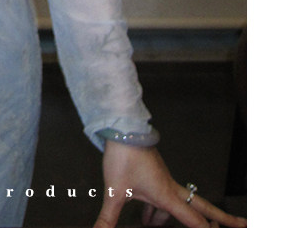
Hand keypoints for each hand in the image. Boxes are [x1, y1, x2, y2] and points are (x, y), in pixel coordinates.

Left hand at [93, 141, 246, 227]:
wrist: (120, 129)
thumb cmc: (122, 156)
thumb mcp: (114, 190)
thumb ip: (107, 218)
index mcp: (166, 194)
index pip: (195, 220)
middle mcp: (170, 187)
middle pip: (202, 207)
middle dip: (221, 218)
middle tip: (241, 224)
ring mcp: (163, 180)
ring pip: (177, 204)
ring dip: (176, 220)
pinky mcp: (154, 174)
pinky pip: (164, 198)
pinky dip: (160, 212)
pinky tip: (148, 220)